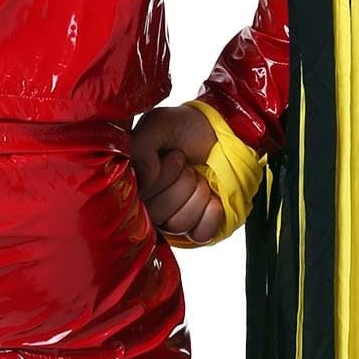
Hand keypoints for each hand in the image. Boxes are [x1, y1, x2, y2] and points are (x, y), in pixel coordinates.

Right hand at [131, 102, 226, 246]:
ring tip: (200, 177)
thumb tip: (144, 180)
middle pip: (158, 214)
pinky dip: (212, 214)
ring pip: (179, 225)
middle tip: (188, 166)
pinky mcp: (196, 230)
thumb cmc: (189, 129)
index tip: (172, 155)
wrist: (225, 133)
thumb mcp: (159, 125)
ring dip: (197, 195)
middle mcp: (148, 206)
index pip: (138, 198)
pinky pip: (200, 234)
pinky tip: (214, 197)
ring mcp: (172, 220)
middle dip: (182, 183)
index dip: (161, 177)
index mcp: (134, 183)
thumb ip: (140, 147)